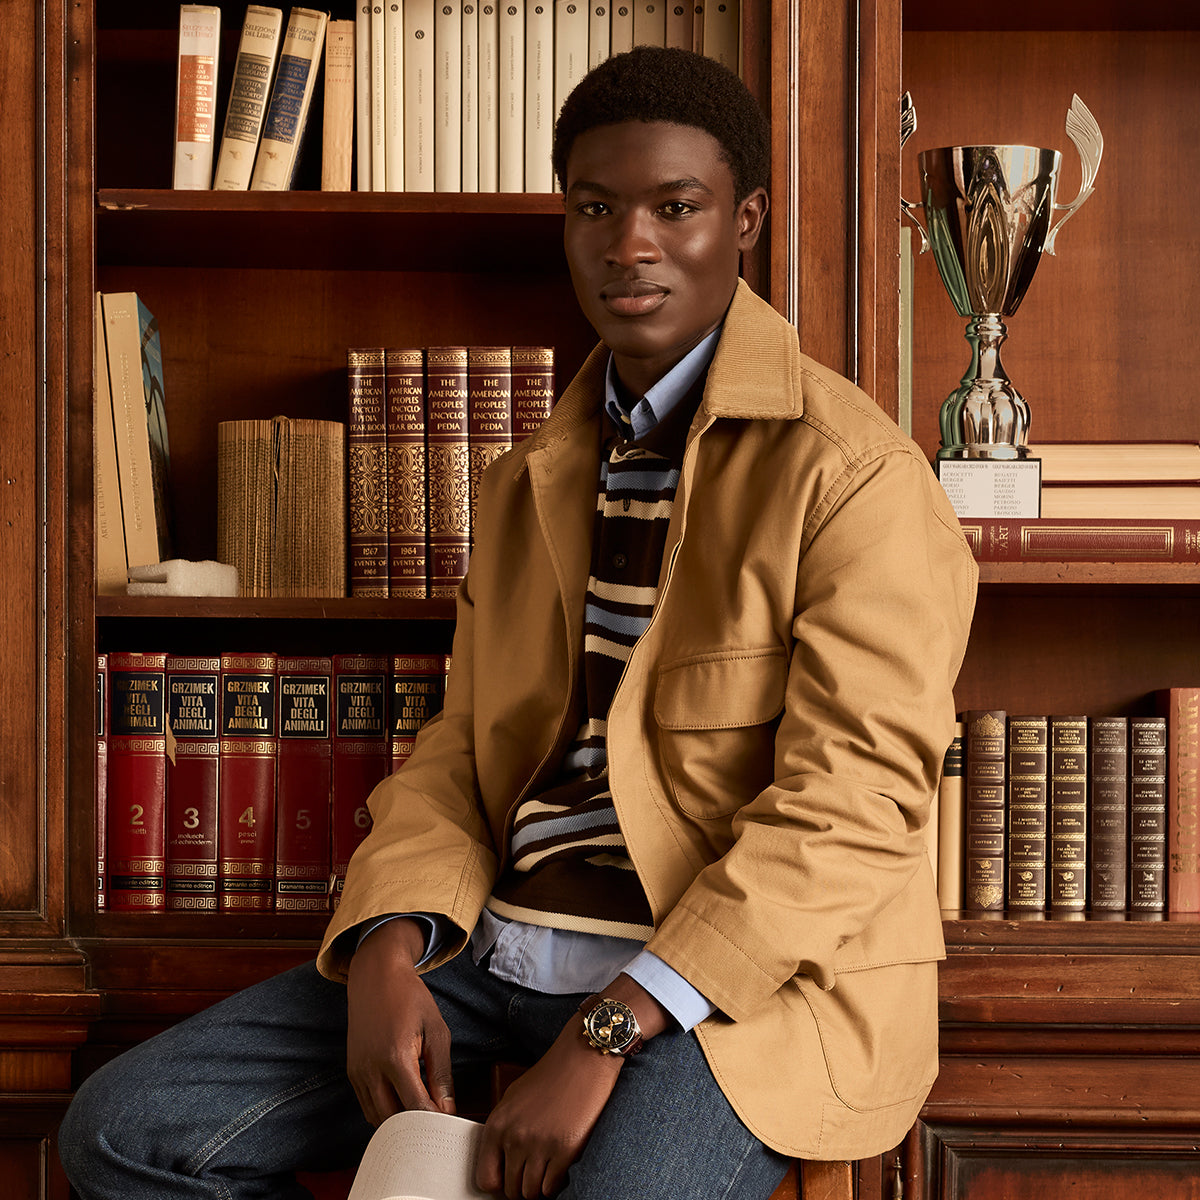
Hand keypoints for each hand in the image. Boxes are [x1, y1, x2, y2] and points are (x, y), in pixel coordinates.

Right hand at [346, 918, 455, 1125]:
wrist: (376, 976)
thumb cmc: (410, 998)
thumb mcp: (436, 1030)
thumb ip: (441, 1073)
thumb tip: (447, 1108)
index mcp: (396, 1058)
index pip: (415, 1107)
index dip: (433, 1121)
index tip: (448, 1125)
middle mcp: (371, 1069)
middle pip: (393, 1121)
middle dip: (415, 1128)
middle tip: (436, 1126)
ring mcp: (358, 1072)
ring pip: (376, 1118)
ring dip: (398, 1123)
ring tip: (421, 1117)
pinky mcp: (352, 1072)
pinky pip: (367, 1105)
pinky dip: (384, 1112)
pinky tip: (403, 1105)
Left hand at [476, 1018, 622, 1198]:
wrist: (583, 1059)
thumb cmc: (551, 1075)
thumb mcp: (514, 1096)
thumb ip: (503, 1129)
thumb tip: (500, 1162)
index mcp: (498, 1123)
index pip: (486, 1178)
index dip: (498, 1184)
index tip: (509, 1180)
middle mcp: (515, 1137)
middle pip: (510, 1190)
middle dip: (521, 1185)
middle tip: (533, 1172)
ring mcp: (540, 1145)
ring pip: (531, 1193)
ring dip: (539, 1186)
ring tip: (547, 1168)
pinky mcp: (565, 1150)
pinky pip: (552, 1188)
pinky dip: (556, 1183)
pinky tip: (560, 1166)